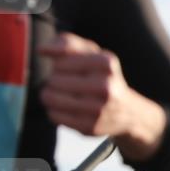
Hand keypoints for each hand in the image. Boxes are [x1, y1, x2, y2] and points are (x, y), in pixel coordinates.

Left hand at [39, 32, 165, 159]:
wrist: (127, 112)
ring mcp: (97, 109)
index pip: (60, 63)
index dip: (59, 65)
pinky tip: (67, 109)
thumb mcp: (92, 53)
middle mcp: (105, 87)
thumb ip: (66, 43)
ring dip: (49, 95)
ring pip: (50, 98)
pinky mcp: (89, 127)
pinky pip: (54, 115)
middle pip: (53, 79)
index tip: (70, 70)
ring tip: (60, 95)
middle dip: (55, 80)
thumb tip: (42, 50)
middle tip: (67, 84)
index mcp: (106, 64)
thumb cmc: (103, 77)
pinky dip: (55, 111)